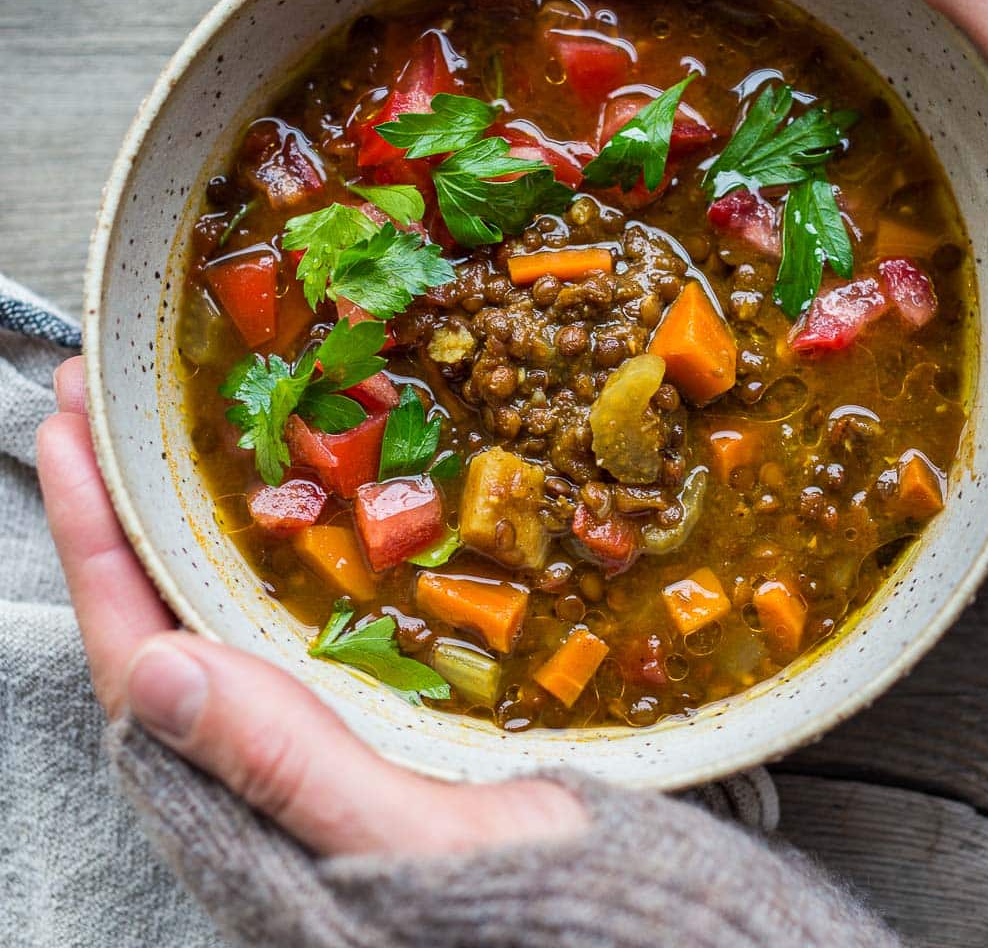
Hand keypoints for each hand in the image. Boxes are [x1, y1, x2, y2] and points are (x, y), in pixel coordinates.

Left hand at [36, 356, 584, 856]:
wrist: (606, 917)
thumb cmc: (526, 897)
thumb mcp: (411, 840)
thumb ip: (288, 772)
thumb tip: (156, 670)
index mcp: (250, 783)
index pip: (137, 648)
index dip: (95, 539)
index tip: (68, 438)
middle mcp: (270, 743)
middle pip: (166, 608)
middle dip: (128, 501)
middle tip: (103, 403)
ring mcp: (326, 717)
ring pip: (231, 602)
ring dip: (197, 509)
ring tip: (179, 426)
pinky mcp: (382, 702)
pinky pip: (304, 609)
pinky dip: (284, 539)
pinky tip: (300, 490)